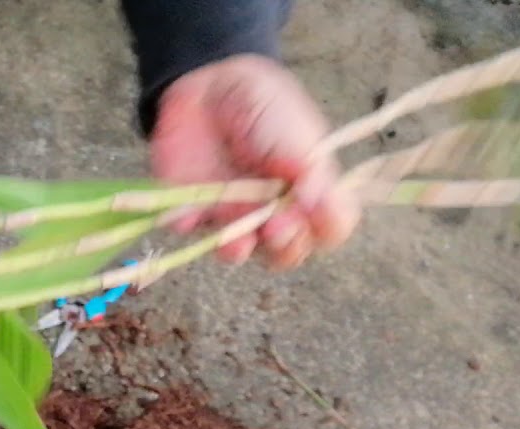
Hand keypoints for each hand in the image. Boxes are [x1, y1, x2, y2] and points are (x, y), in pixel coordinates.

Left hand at [150, 53, 360, 269]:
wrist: (212, 86)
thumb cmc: (266, 107)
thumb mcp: (296, 130)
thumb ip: (310, 172)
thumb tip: (324, 209)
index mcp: (309, 194)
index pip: (329, 228)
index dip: (325, 228)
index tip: (315, 213)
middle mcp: (273, 213)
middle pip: (287, 252)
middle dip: (285, 246)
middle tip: (277, 226)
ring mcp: (232, 215)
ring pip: (239, 251)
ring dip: (239, 249)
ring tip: (237, 241)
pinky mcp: (193, 209)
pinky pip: (190, 228)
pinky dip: (190, 224)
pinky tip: (190, 214)